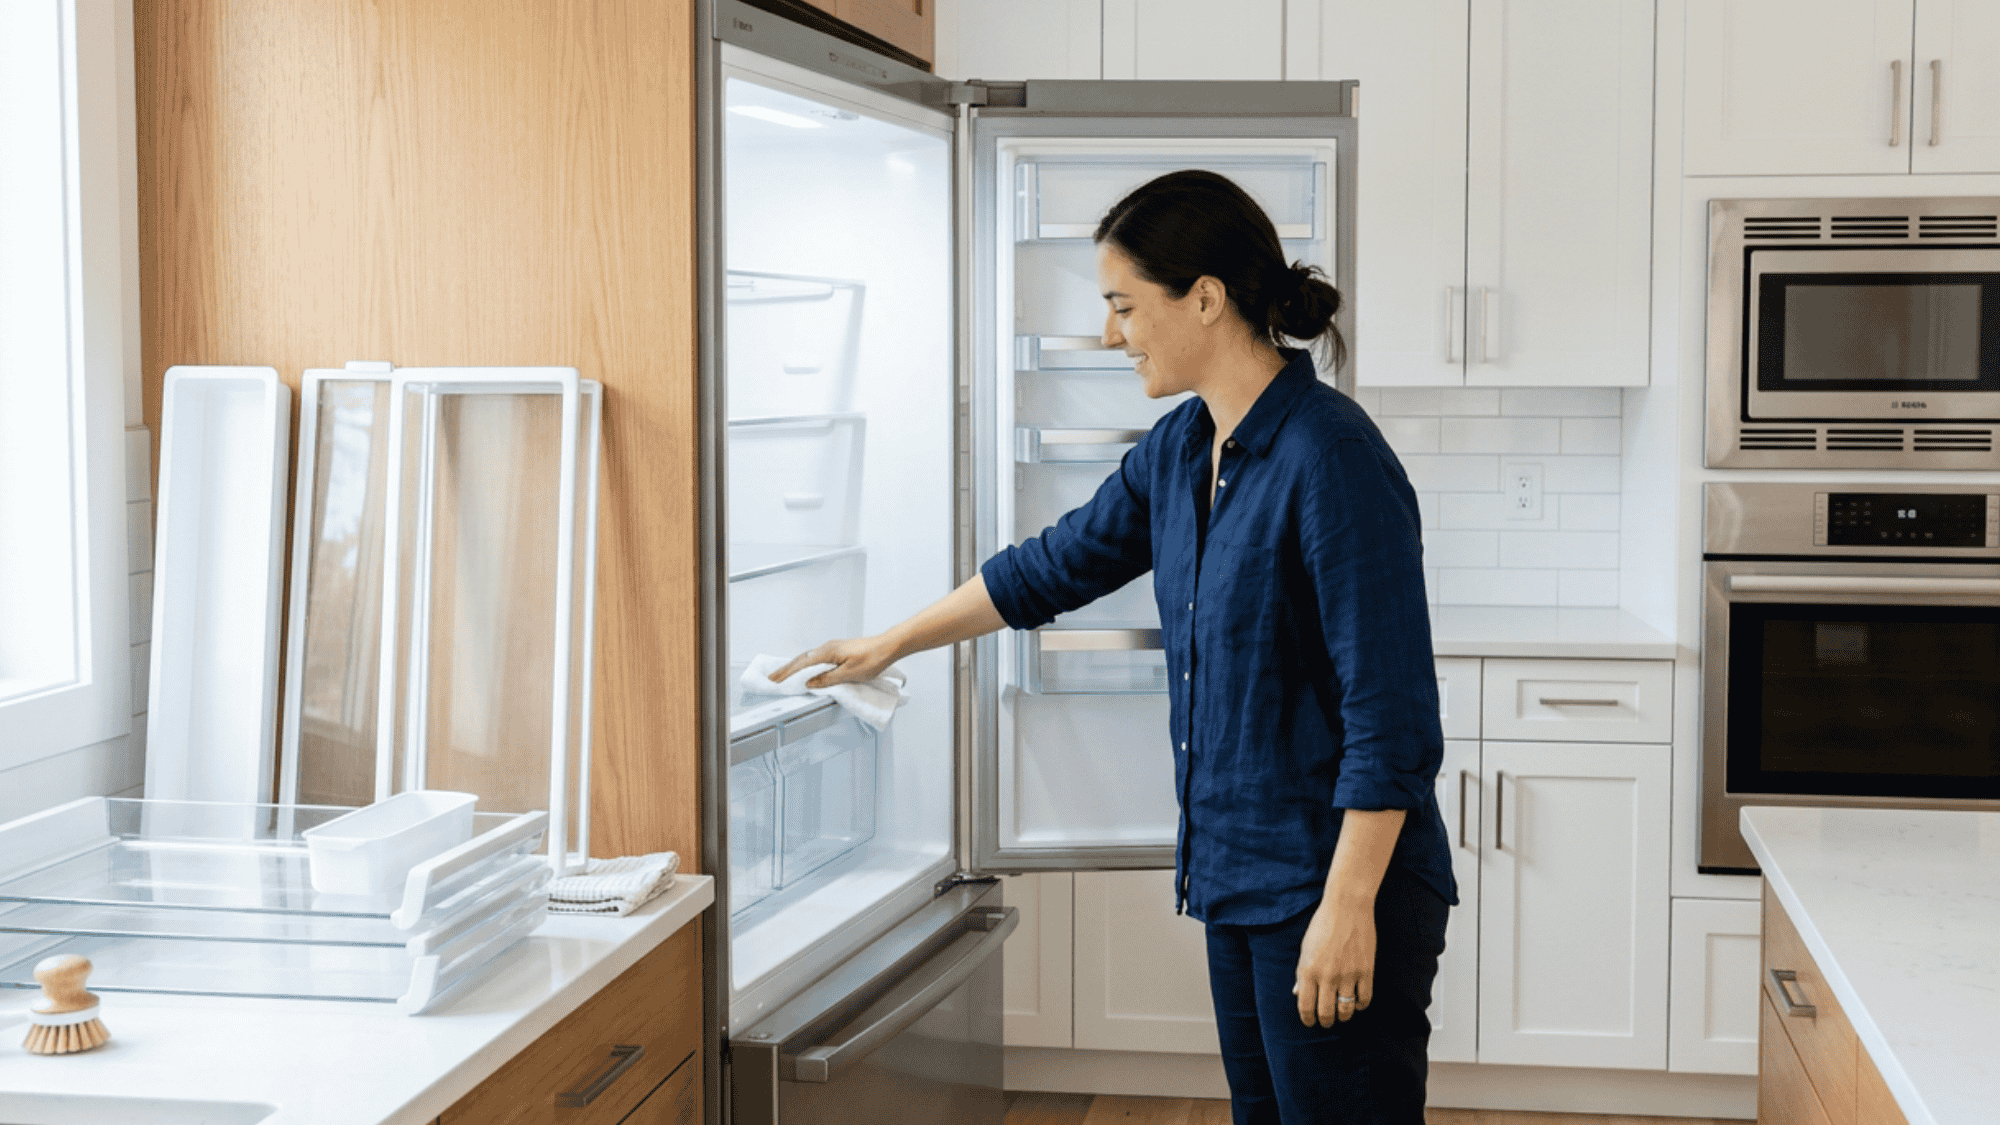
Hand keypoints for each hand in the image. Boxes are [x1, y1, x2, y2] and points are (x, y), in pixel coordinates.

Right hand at [771, 635, 900, 689]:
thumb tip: (810, 682)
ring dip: (795, 666)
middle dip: (786, 669)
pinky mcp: (838, 650)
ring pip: (808, 658)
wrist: (887, 647)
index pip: (802, 664)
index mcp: (828, 652)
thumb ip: (828, 679)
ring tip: (785, 675)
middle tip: (773, 678)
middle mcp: (828, 647)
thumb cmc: (873, 658)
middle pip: (802, 659)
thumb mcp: (849, 674)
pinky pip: (816, 657)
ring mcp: (833, 648)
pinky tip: (806, 669)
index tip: (775, 680)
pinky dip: (806, 664)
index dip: (787, 673)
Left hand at [1294, 896, 1374, 1026]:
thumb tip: (1297, 994)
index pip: (1305, 1007)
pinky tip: (1357, 1002)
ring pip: (1346, 1010)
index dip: (1307, 1019)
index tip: (1309, 1022)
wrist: (1347, 907)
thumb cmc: (1323, 925)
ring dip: (1343, 1016)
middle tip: (1326, 1022)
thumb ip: (1301, 973)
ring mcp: (1347, 975)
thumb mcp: (1305, 948)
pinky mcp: (1365, 971)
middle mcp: (1326, 976)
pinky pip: (1364, 999)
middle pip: (1326, 1013)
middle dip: (1325, 1021)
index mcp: (1307, 970)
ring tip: (1342, 1015)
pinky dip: (1360, 1005)